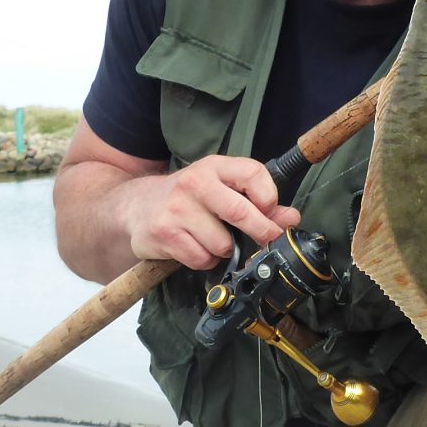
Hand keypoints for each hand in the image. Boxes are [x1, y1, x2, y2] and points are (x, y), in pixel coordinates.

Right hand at [120, 154, 300, 270]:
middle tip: (266, 240)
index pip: (253, 173)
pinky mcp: (164, 234)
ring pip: (222, 244)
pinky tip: (194, 247)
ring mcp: (177, 209)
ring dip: (224, 250)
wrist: (135, 206)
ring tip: (211, 239)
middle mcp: (194, 183)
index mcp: (214, 167)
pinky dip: (204, 260)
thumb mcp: (221, 190)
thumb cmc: (188, 198)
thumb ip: (258, 203)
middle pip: (241, 212)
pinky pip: (202, 259)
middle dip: (261, 232)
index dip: (269, 197)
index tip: (270, 212)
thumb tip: (291, 218)